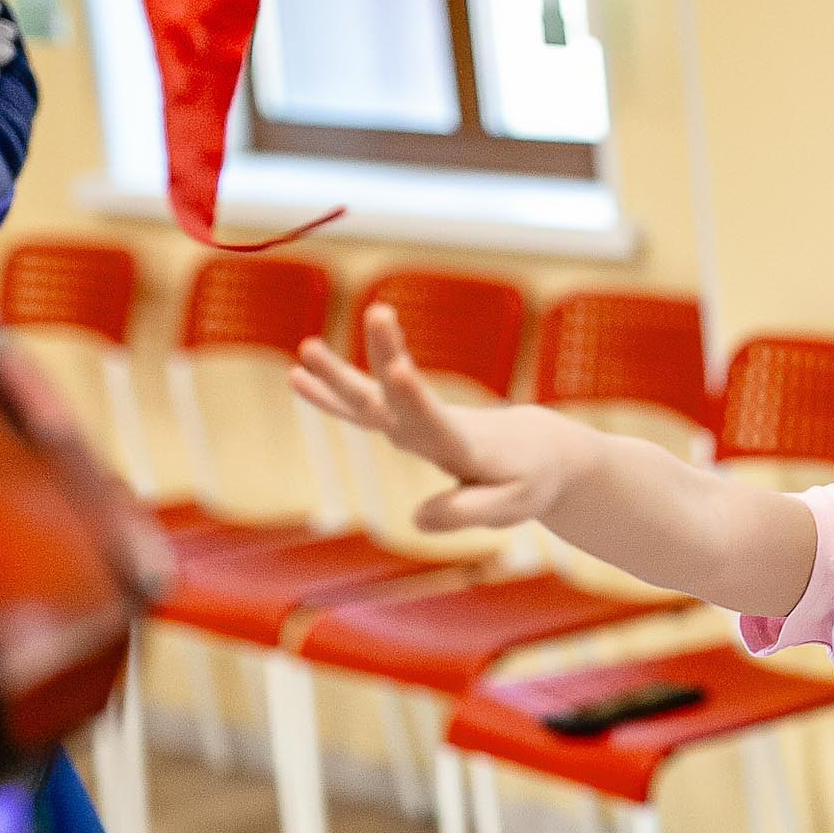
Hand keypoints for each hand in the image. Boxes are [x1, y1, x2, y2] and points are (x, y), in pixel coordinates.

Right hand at [292, 305, 578, 530]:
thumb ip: (464, 513)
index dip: (416, 398)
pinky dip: (332, 396)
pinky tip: (296, 377)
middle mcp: (435, 425)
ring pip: (374, 395)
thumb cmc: (526, 480)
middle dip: (387, 355)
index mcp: (463, 444)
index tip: (400, 368)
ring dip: (341, 374)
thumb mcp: (509, 506)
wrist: (537, 450)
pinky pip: (363, 408)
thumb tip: (415, 519)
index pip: (436, 419)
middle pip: (403, 393)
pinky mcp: (406, 422)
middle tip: (378, 313)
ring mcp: (416, 420)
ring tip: (306, 346)